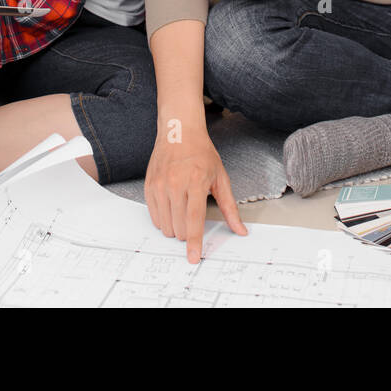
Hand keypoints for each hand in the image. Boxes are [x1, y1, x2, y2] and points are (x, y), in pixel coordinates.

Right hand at [144, 129, 247, 262]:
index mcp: (196, 182)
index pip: (194, 220)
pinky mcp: (149, 186)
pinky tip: (172, 206)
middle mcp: (175, 184)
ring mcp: (160, 185)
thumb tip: (241, 230)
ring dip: (175, 227)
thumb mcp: (221, 178)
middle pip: (179, 226)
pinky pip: (154, 217)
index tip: (194, 257)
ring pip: (165, 225)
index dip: (194, 242)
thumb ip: (230, 208)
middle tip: (193, 215)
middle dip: (187, 232)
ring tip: (182, 209)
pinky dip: (164, 219)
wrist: (179, 132)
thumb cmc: (202, 154)